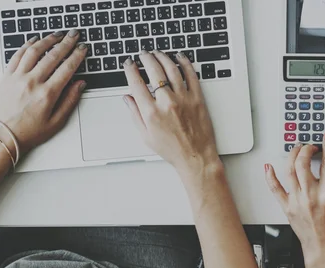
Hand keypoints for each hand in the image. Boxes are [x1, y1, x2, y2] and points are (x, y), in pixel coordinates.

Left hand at [0, 30, 86, 154]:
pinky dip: (27, 45)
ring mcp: (18, 77)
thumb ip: (70, 100)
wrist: (3, 135)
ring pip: (34, 51)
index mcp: (47, 94)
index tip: (83, 48)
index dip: (77, 55)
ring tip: (57, 34)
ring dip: (47, 39)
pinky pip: (17, 55)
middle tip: (74, 34)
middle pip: (52, 56)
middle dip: (66, 42)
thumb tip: (80, 84)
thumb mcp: (57, 121)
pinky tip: (35, 40)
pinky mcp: (7, 76)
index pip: (67, 68)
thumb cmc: (29, 131)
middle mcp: (32, 82)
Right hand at [123, 50, 219, 173]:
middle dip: (146, 58)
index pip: (136, 82)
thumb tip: (127, 98)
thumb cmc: (172, 150)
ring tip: (158, 53)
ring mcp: (184, 99)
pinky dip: (185, 63)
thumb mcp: (146, 136)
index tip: (129, 63)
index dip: (130, 69)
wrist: (195, 157)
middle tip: (143, 54)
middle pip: (154, 71)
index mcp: (151, 112)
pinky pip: (191, 75)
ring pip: (172, 69)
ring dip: (163, 57)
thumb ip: (135, 114)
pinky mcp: (198, 99)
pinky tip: (180, 57)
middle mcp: (167, 103)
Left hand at [265, 134, 324, 262]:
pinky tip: (268, 167)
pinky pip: (274, 189)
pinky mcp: (287, 206)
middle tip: (310, 146)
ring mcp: (296, 201)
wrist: (323, 247)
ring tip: (296, 150)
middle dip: (306, 149)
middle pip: (303, 163)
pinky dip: (269, 176)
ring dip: (292, 155)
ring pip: (289, 170)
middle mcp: (310, 196)